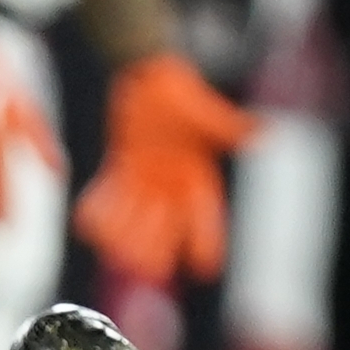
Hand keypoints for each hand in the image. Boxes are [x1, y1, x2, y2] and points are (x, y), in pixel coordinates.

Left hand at [72, 52, 256, 284]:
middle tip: (151, 273)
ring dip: (125, 236)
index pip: (207, 214)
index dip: (207, 240)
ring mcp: (145, 181)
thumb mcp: (203, 111)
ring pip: (135, 216)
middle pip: (167, 224)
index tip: (206, 268)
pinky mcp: (120, 172)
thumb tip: (265, 133)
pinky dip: (98, 208)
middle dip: (158, 247)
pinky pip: (109, 196)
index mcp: (198, 175)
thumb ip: (228, 127)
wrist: (146, 76)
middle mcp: (172, 184)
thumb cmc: (180, 91)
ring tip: (116, 257)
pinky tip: (84, 223)